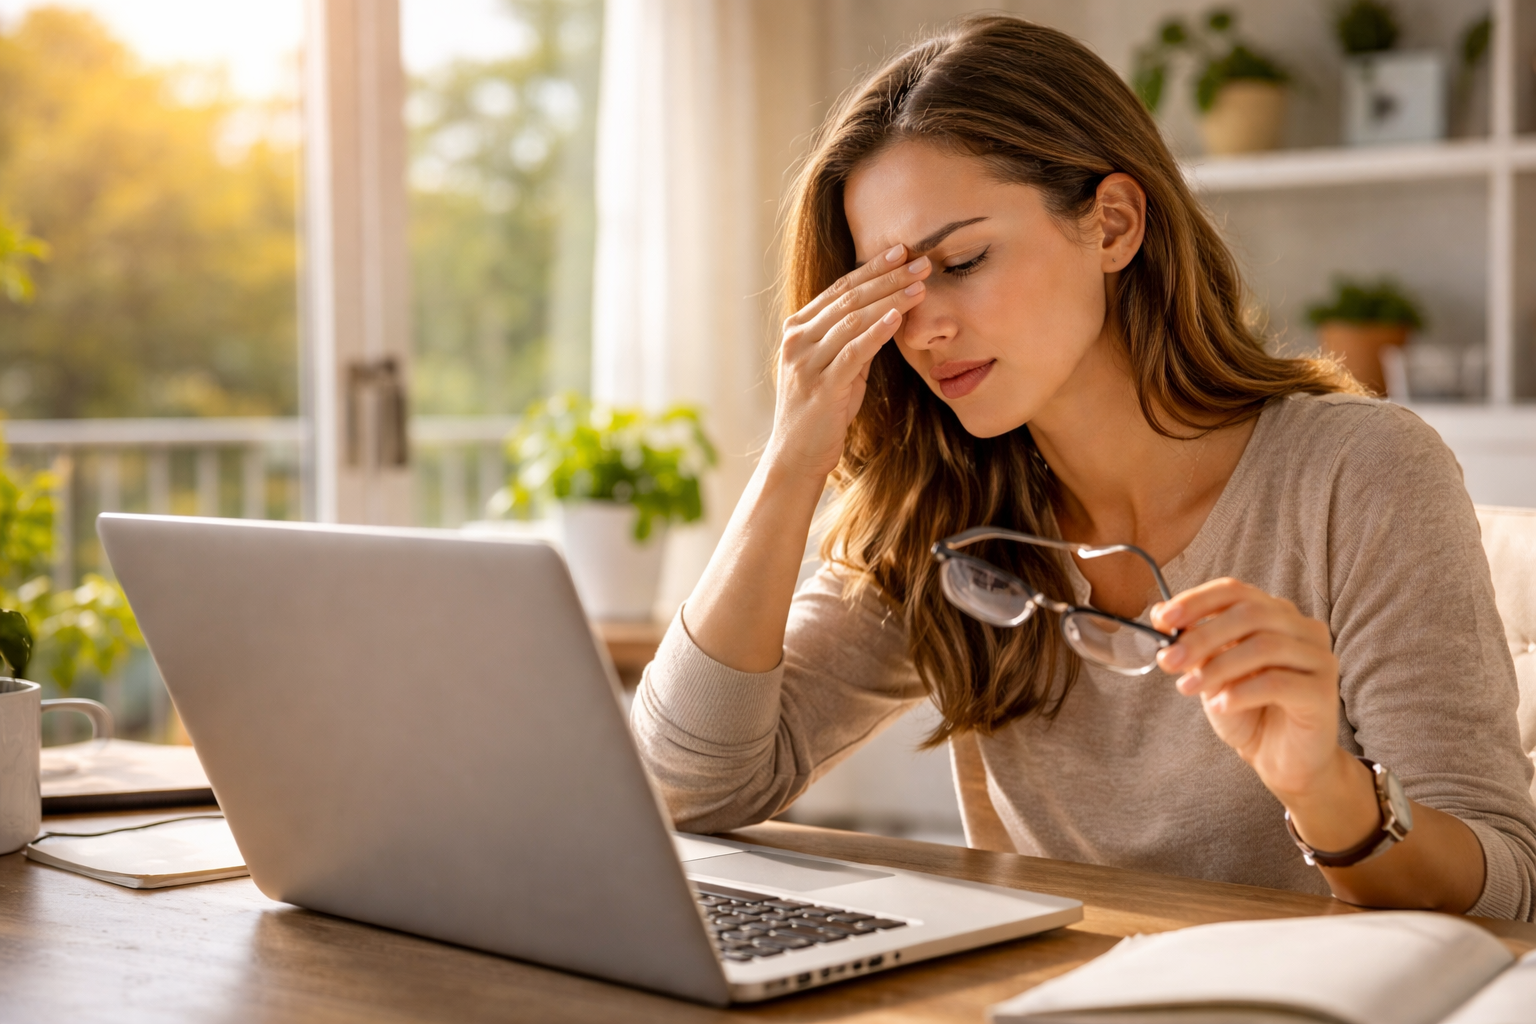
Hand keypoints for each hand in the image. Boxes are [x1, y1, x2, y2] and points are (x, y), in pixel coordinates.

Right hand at [766, 244, 931, 480]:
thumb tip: (888, 312)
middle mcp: (797, 339)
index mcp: (798, 328)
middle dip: (888, 277)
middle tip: (921, 261)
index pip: (840, 289)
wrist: (796, 454)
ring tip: (920, 285)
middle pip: (849, 298)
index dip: (873, 267)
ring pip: (852, 320)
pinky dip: (876, 332)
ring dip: (889, 300)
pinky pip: (852, 352)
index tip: (902, 251)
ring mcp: (806, 362)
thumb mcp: (837, 367)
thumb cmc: (821, 410)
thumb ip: (854, 339)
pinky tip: (898, 317)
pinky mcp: (821, 386)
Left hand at [1151, 578, 1343, 802]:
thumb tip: (1159, 613)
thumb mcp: (1211, 673)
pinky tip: (1220, 705)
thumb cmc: (1247, 711)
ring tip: (1188, 687)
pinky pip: (1278, 682)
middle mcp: (1303, 628)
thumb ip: (1192, 643)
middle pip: (1250, 614)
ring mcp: (1319, 657)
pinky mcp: (1324, 691)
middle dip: (1202, 636)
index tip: (1162, 620)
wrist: (1280, 759)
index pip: (1235, 591)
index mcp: (1275, 614)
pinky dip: (1241, 692)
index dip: (1196, 601)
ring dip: (1217, 667)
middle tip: (1169, 661)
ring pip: (1264, 646)